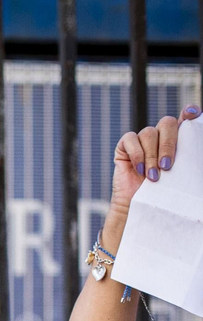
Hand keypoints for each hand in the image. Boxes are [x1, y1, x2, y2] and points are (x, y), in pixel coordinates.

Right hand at [108, 106, 201, 240]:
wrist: (138, 207)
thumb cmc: (162, 194)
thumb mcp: (181, 175)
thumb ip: (188, 159)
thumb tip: (199, 150)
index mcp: (179, 139)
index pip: (186, 118)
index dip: (189, 112)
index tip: (192, 114)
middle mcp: (161, 136)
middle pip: (167, 123)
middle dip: (168, 144)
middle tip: (168, 167)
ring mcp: (142, 140)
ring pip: (149, 133)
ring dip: (152, 156)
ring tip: (153, 177)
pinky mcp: (125, 146)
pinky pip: (130, 139)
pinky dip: (136, 155)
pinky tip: (138, 170)